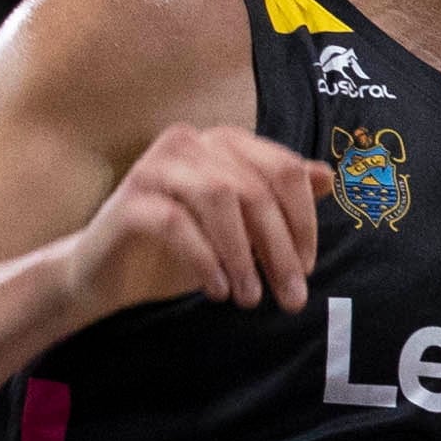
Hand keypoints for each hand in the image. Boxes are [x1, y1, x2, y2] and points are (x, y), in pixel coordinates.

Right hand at [62, 124, 335, 320]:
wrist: (113, 272)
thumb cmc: (184, 247)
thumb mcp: (242, 227)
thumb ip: (280, 199)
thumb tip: (328, 175)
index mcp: (224, 143)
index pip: (283, 169)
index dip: (303, 220)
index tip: (307, 268)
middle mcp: (190, 143)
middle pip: (253, 189)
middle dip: (279, 249)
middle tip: (291, 297)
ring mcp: (156, 166)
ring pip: (218, 198)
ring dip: (242, 255)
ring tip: (250, 298)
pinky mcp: (129, 199)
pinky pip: (176, 222)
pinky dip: (205, 260)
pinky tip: (218, 290)